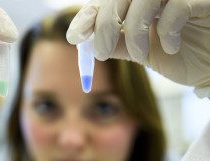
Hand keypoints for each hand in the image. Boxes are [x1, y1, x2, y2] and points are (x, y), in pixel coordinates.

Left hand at [67, 0, 209, 97]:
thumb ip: (118, 43)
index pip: (107, 1)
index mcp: (141, 3)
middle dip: (105, 24)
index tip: (75, 36)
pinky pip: (178, 4)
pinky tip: (172, 46)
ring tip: (140, 54)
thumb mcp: (143, 52)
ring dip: (134, 29)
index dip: (88, 15)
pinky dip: (168, 29)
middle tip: (102, 52)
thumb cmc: (182, 57)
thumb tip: (87, 40)